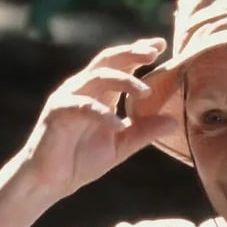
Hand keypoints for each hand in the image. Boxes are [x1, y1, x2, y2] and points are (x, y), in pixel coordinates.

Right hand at [16, 37, 175, 200]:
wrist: (51, 182)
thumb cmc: (82, 161)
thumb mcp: (121, 146)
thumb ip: (144, 132)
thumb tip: (175, 121)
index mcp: (100, 93)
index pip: (120, 63)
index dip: (138, 51)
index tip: (161, 45)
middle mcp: (84, 89)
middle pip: (108, 60)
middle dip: (131, 53)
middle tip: (153, 53)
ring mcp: (69, 98)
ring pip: (97, 77)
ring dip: (124, 81)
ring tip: (146, 93)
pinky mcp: (58, 113)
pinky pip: (84, 106)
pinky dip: (103, 114)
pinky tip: (119, 125)